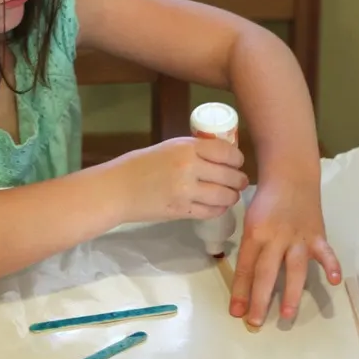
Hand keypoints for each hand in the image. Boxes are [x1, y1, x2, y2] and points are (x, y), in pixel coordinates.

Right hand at [112, 137, 248, 223]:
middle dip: (239, 180)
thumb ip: (193, 151)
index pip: (226, 152)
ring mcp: (186, 191)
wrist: (117, 188)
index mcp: (187, 147)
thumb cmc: (140, 164)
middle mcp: (190, 168)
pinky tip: (217, 206)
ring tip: (230, 195)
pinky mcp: (181, 211)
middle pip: (230, 176)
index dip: (237, 159)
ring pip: (224, 196)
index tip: (238, 163)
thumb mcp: (168, 147)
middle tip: (240, 182)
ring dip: (231, 196)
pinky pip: (211, 212)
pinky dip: (218, 209)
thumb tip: (220, 156)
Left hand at [229, 179, 341, 326]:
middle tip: (255, 322)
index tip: (235, 312)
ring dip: (290, 292)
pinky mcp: (317, 234)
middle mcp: (275, 237)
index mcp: (255, 233)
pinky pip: (325, 252)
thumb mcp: (249, 220)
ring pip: (294, 268)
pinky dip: (331, 266)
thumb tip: (245, 278)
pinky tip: (333, 281)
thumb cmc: (265, 199)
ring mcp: (298, 237)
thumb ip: (250, 247)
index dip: (240, 291)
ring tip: (286, 315)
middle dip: (260, 299)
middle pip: (266, 272)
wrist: (289, 176)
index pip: (246, 267)